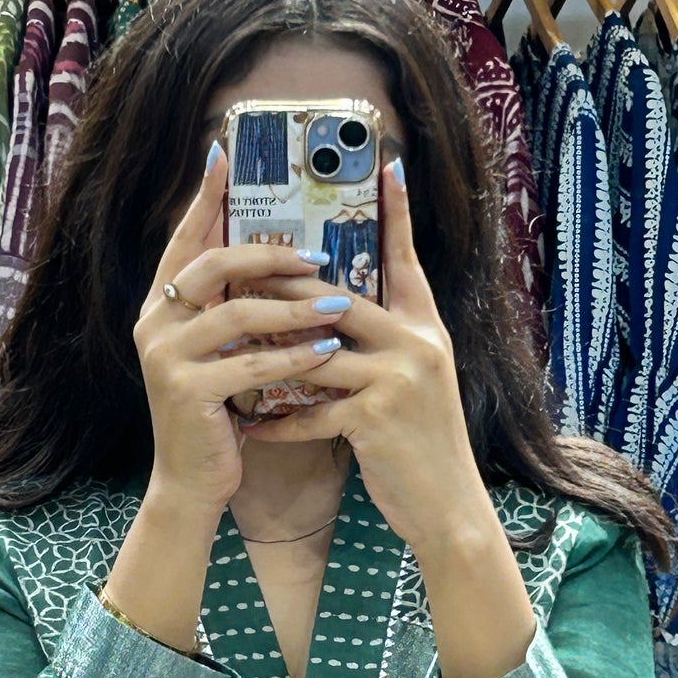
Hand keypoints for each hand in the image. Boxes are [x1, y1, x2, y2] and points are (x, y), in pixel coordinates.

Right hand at [133, 144, 347, 514]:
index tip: (223, 156)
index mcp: (160, 308)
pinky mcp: (187, 392)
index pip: (184, 242)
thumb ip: (233, 310)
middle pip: (212, 267)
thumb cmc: (217, 415)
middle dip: (268, 255)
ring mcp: (166, 358)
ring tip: (339, 304)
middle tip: (317, 254)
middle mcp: (154, 325)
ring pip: (237, 315)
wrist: (192, 482)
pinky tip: (327, 349)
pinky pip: (251, 363)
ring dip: (294, 307)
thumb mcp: (220, 354)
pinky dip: (294, 355)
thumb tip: (276, 261)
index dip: (203, 200)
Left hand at [239, 159, 492, 558]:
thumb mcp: (416, 385)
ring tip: (227, 346)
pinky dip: (278, 423)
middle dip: (285, 284)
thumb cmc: (422, 449)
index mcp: (427, 329)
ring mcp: (398, 379)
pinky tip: (250, 430)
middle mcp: (418, 343)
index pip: (407, 260)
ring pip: (315, 350)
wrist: (450, 510)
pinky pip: (311, 411)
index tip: (386, 166)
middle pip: (338, 297)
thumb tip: (340, 313)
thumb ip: (387, 346)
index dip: (397, 214)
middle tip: (240, 265)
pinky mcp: (376, 418)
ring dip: (268, 352)